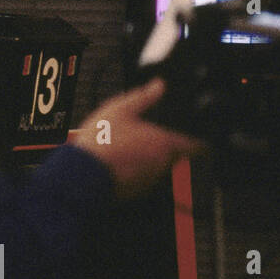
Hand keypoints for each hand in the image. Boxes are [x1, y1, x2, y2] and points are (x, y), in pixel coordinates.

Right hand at [72, 78, 204, 199]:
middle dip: (165, 149)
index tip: (191, 139)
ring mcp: (150, 181)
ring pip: (158, 169)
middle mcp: (163, 164)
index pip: (197, 147)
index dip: (196, 142)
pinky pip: (142, 180)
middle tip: (146, 140)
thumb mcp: (120, 109)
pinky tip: (118, 165)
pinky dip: (135, 173)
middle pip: (175, 157)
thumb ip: (144, 97)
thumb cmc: (101, 142)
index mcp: (165, 143)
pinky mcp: (137, 193)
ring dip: (148, 161)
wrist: (82, 174)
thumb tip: (159, 85)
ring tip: (126, 151)